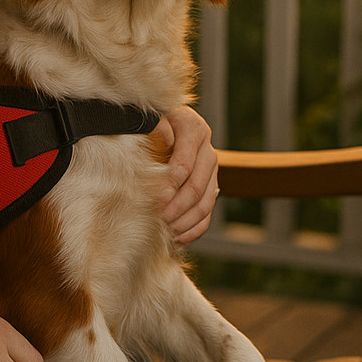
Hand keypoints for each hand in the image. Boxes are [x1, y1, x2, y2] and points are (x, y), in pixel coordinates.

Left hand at [156, 106, 218, 245]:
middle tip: (156, 218)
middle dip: (175, 207)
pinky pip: (206, 216)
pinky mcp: (211, 190)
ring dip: (183, 222)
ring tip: (163, 230)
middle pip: (196, 187)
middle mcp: (207, 150)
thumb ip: (152, 133)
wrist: (164, 129)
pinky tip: (174, 239)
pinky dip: (191, 231)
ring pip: (204, 204)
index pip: (185, 162)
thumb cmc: (150, 125)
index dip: (170, 183)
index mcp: (193, 128)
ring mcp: (212, 173)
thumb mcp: (149, 122)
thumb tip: (157, 151)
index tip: (155, 198)